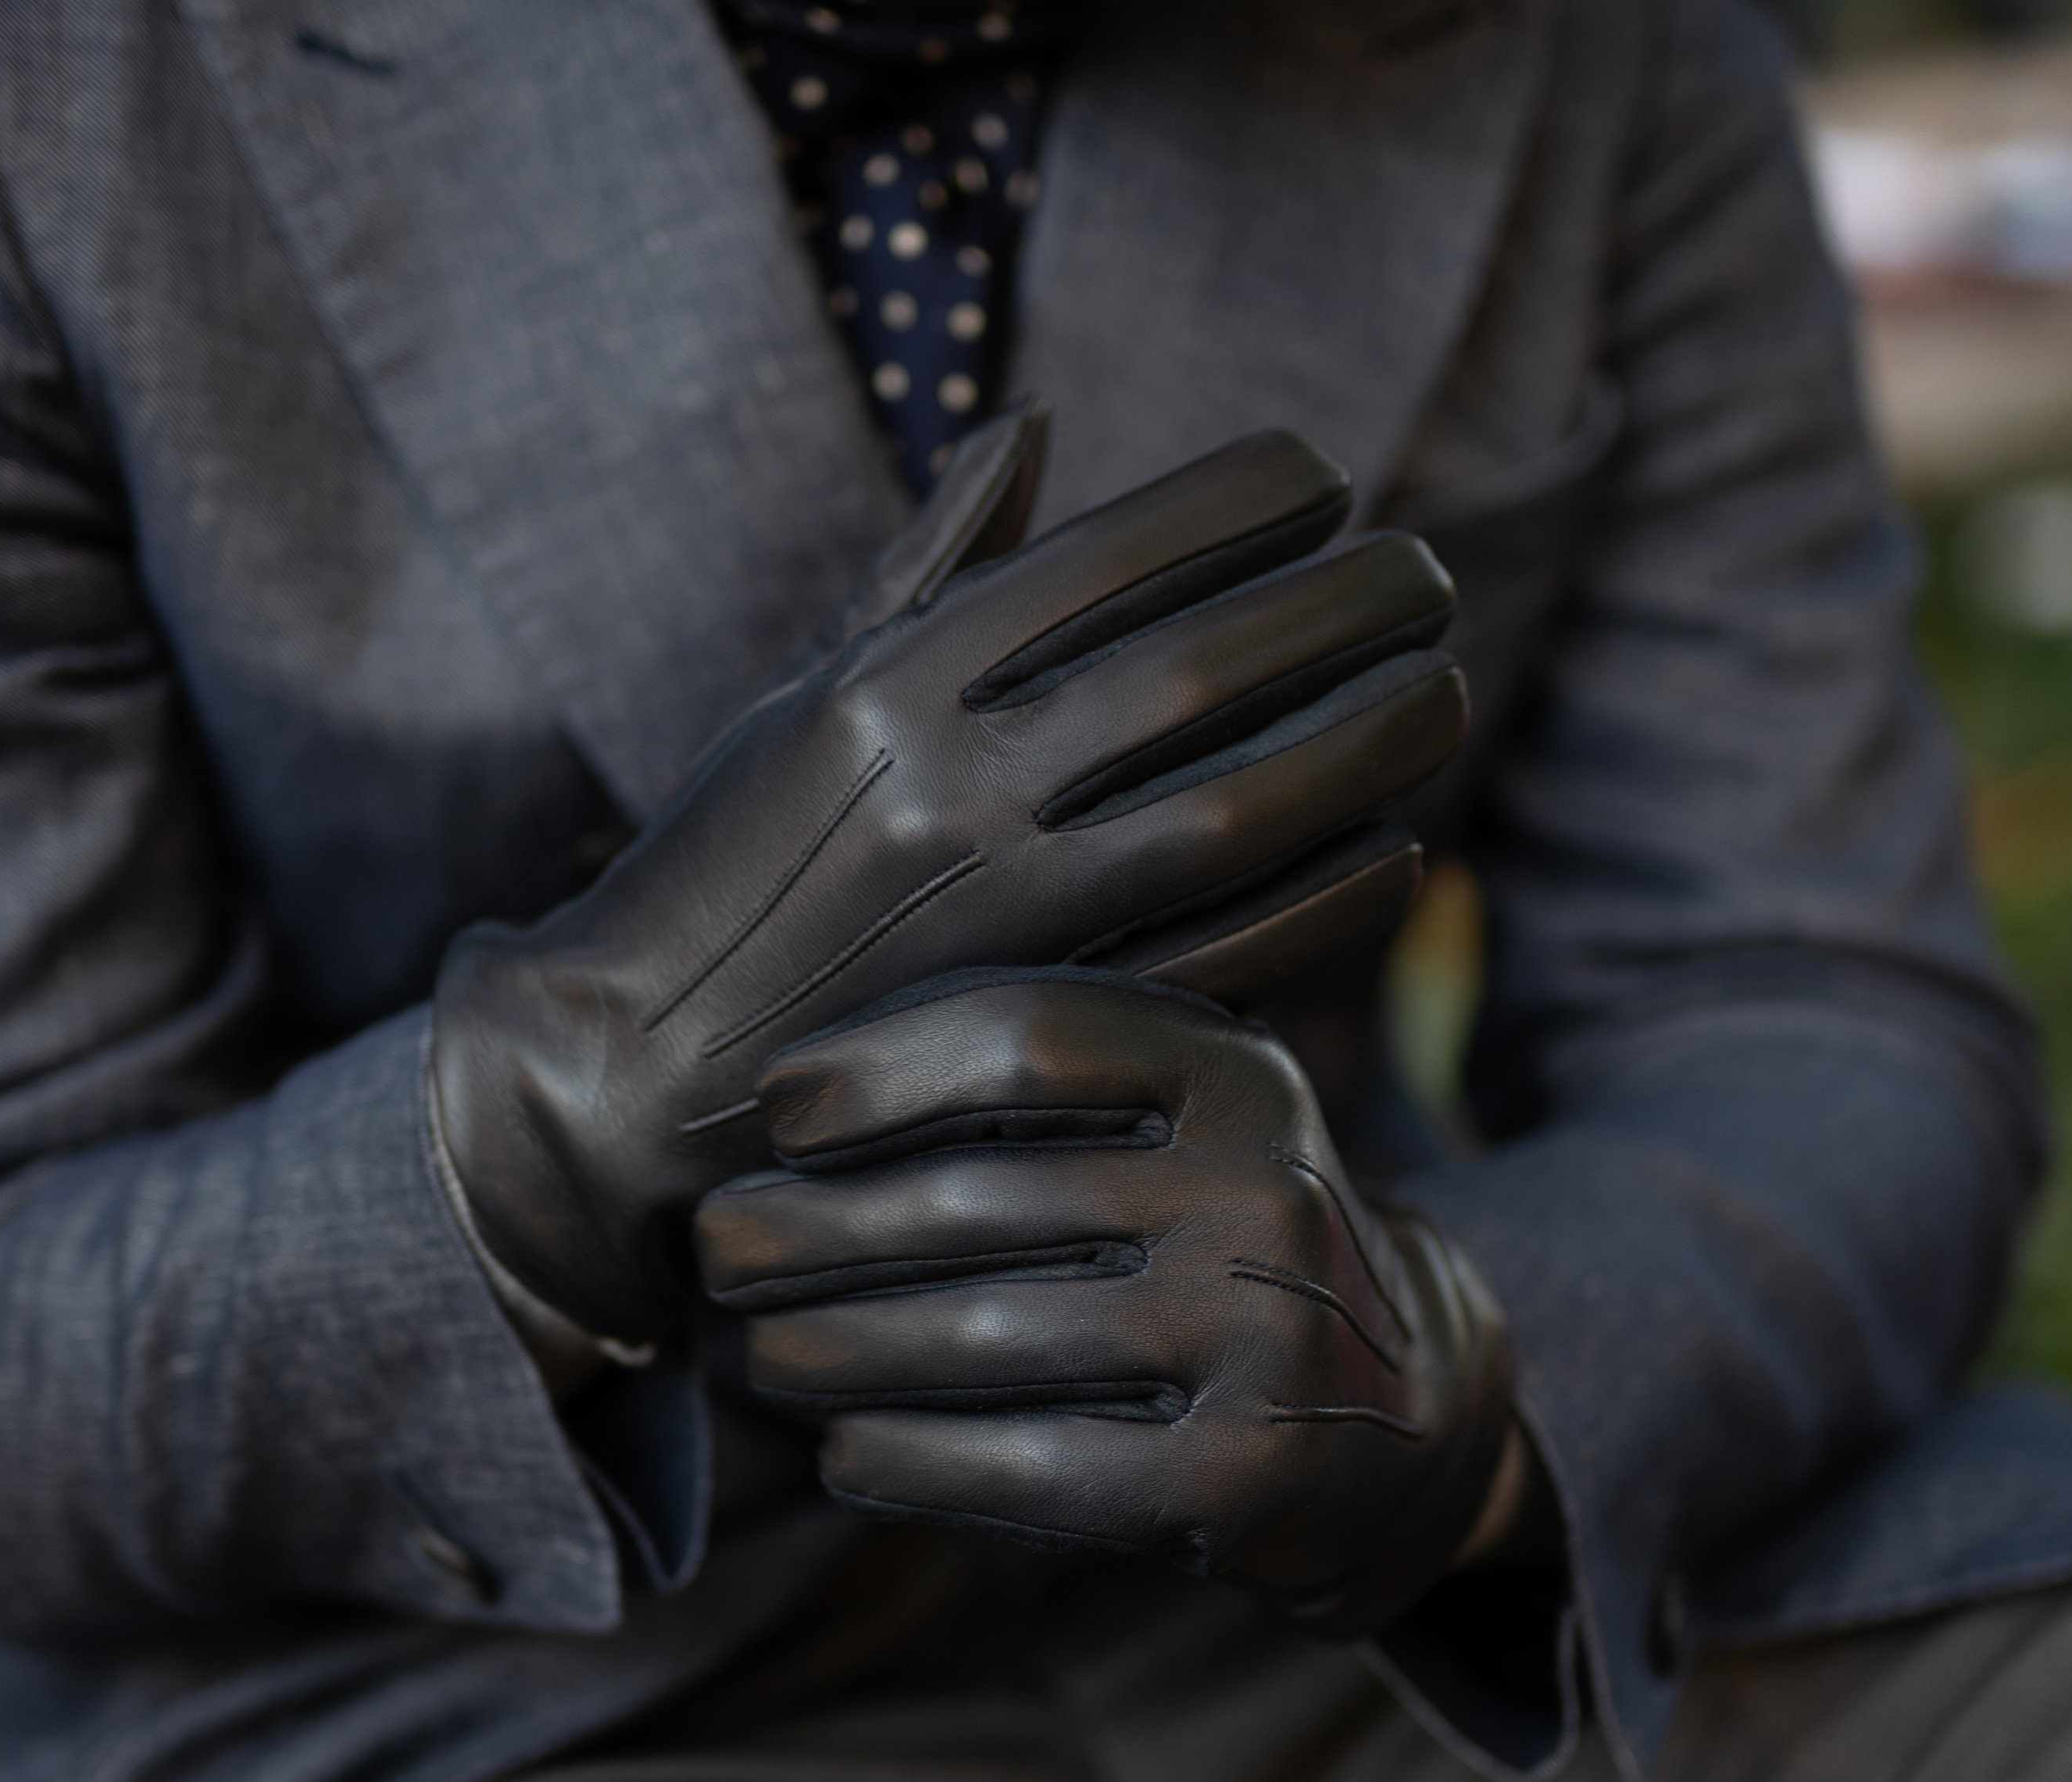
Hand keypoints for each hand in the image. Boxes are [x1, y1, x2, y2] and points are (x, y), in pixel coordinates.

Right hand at [432, 410, 1467, 1342]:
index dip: (1237, 503)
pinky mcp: (1031, 1028)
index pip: (1103, 555)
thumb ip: (927, 564)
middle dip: (1336, 610)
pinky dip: (1323, 898)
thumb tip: (1038, 422)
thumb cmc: (726, 861)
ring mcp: (995, 914)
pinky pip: (1215, 954)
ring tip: (1440, 695)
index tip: (1323, 480)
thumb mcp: (800, 693)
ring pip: (1229, 805)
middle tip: (1424, 576)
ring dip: (1361, 741)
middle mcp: (947, 785)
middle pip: (1192, 670)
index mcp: (889, 682)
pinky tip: (1395, 849)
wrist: (631, 1068)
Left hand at [694, 971, 1514, 1635]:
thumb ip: (1038, 1082)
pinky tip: (845, 1453)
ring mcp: (1263, 1337)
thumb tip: (779, 1099)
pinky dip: (907, 1460)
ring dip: (831, 1350)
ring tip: (760, 1353)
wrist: (1396, 1406)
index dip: (876, 1067)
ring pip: (982, 1341)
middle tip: (719, 1249)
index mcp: (1235, 1069)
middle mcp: (1263, 1189)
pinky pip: (1026, 1468)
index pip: (1025, 1032)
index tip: (778, 1111)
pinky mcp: (1242, 1477)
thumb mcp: (1178, 1121)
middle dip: (809, 1228)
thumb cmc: (1213, 1236)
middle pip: (975, 1198)